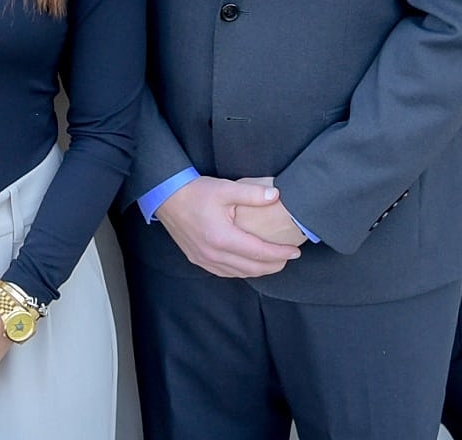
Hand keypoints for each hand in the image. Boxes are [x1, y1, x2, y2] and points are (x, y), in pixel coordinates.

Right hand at [156, 175, 304, 278]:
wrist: (166, 197)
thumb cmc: (195, 192)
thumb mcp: (225, 188)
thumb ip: (252, 194)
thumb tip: (276, 196)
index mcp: (222, 238)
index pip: (259, 252)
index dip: (280, 253)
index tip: (295, 251)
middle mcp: (213, 254)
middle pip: (252, 268)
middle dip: (274, 265)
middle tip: (288, 257)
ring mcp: (204, 260)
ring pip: (239, 273)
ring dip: (259, 270)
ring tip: (273, 261)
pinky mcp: (198, 260)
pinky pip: (225, 272)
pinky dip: (242, 270)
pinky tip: (249, 264)